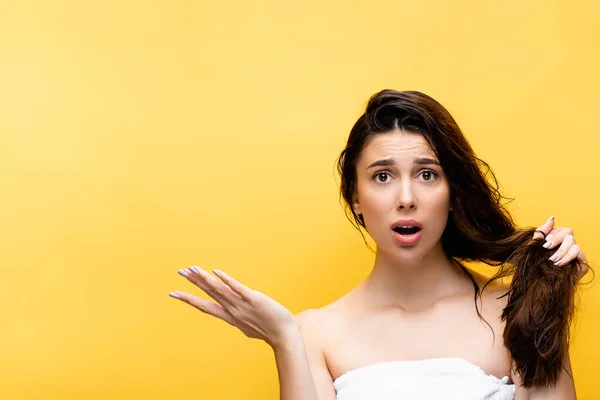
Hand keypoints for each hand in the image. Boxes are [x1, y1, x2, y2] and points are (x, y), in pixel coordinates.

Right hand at [169, 266, 297, 348]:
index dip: (189, 299)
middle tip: (180, 271)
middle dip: (194, 282)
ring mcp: (242, 305)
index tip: (174, 293)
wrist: (284, 335)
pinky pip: (238, 288)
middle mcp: (233, 310)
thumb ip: (237, 317)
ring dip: (205, 279)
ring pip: (220, 290)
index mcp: (229, 316)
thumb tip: (231, 313)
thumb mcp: (247, 325)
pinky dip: (227, 281)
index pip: (205, 306)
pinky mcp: (254, 299)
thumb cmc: (267, 330)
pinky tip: (217, 272)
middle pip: (210, 293)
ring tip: (193, 269)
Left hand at [534, 216, 588, 279]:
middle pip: (568, 231)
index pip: (559, 229)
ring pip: (572, 241)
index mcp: (558, 240)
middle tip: (546, 248)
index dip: (552, 233)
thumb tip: (552, 218)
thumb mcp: (534, 246)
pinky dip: (567, 256)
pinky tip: (558, 263)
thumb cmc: (535, 265)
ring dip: (560, 250)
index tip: (543, 243)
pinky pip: (577, 251)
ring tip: (551, 260)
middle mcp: (568, 245)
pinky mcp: (582, 262)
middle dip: (556, 239)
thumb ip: (541, 232)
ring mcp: (576, 253)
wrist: (538, 284)